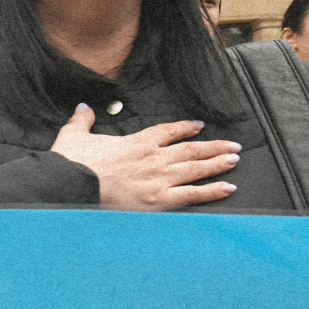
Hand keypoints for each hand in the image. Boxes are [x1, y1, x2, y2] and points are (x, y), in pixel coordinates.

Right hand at [50, 104, 239, 209]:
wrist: (74, 185)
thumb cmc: (74, 163)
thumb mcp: (74, 135)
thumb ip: (82, 121)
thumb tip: (83, 108)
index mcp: (137, 142)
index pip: (168, 131)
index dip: (185, 128)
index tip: (198, 125)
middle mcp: (154, 158)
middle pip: (191, 149)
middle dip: (214, 146)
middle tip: (232, 145)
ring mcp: (159, 179)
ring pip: (196, 168)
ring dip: (218, 163)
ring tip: (234, 160)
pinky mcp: (159, 199)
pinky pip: (193, 194)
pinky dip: (212, 190)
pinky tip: (228, 187)